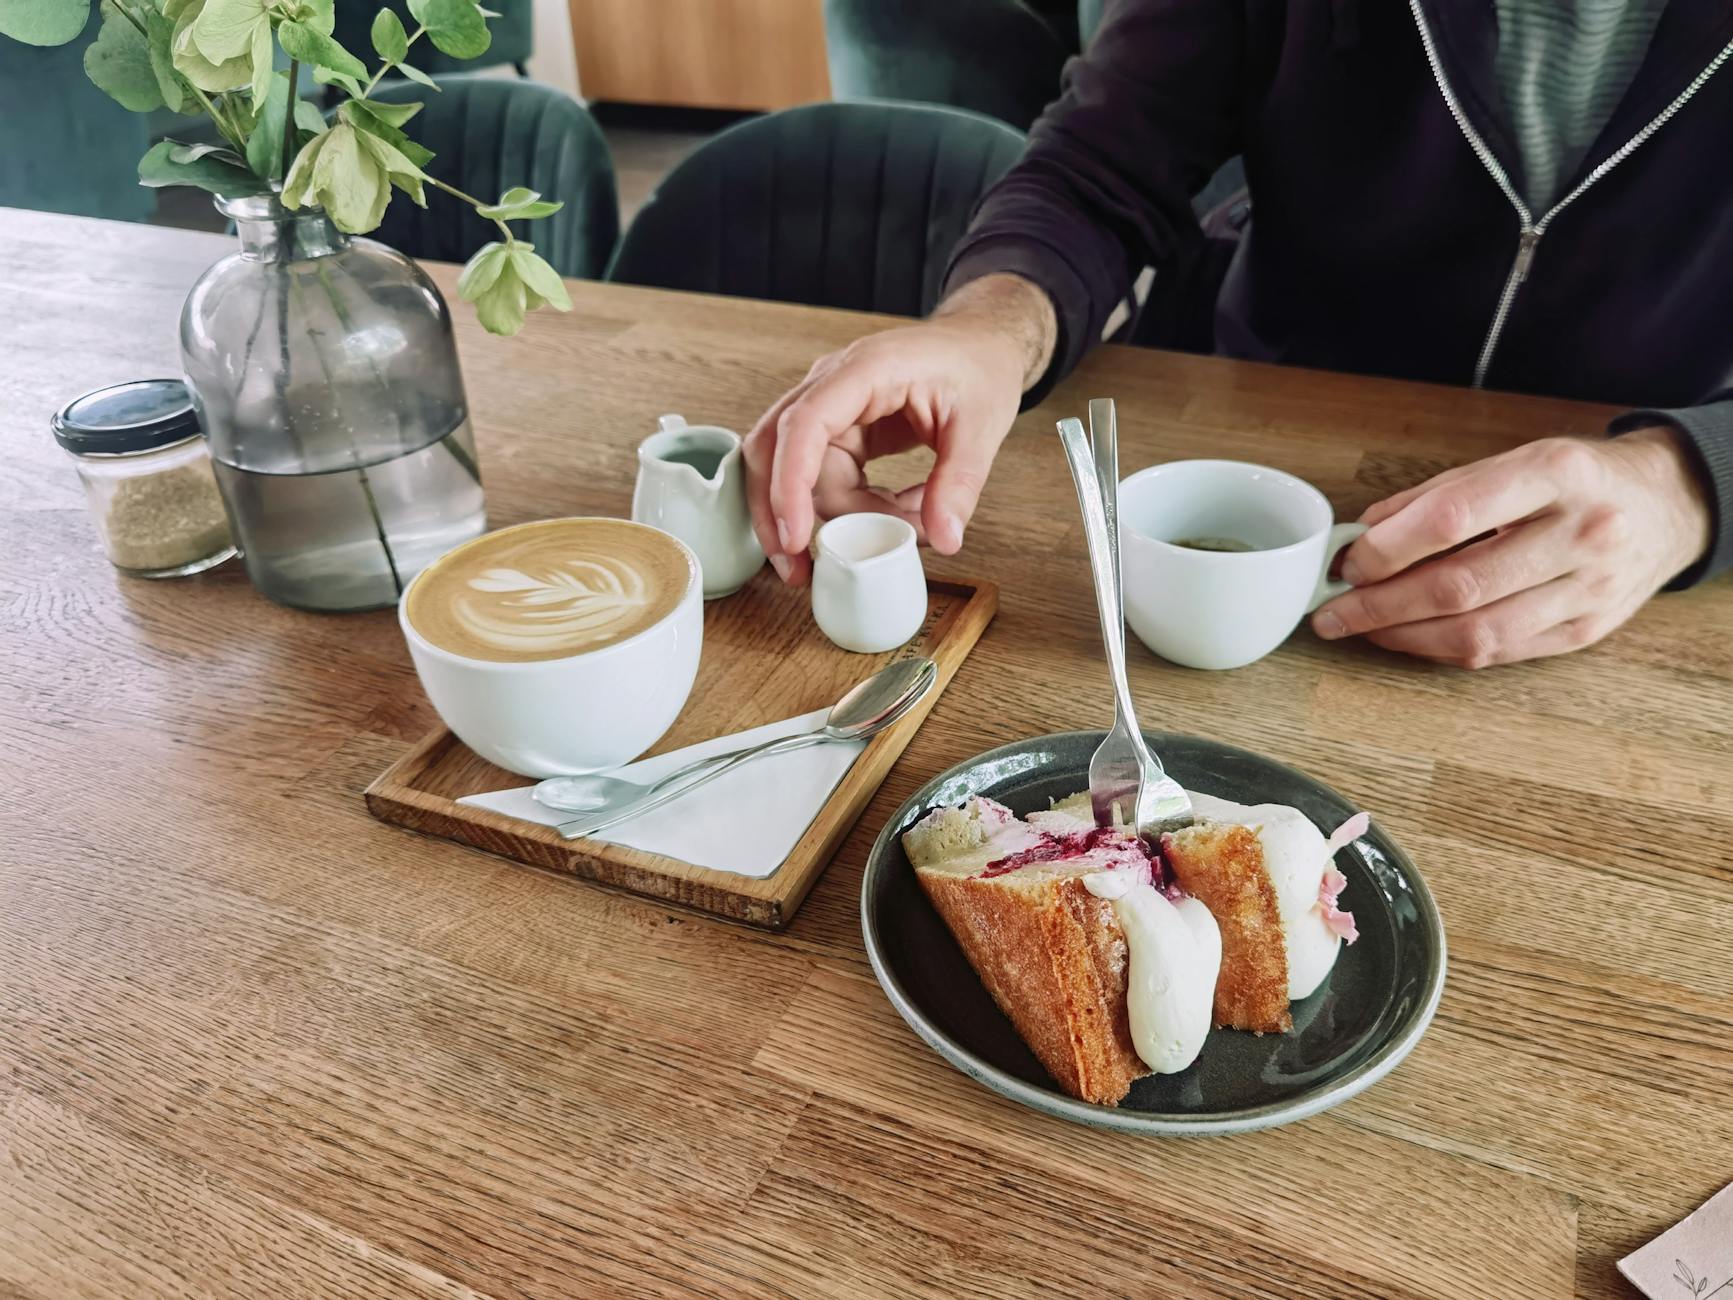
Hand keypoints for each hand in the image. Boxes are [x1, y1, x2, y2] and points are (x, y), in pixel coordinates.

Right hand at [743, 274, 1054, 583]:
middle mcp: (833, 385)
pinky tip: (894, 515)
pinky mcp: (839, 432)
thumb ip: (960, 483)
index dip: (790, 483)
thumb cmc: (978, 369)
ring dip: (837, 517)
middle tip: (799, 570)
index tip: (795, 536)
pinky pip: (826, 479)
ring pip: (801, 474)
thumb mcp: (982, 426)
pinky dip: (852, 509)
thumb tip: (943, 537)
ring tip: (899, 533)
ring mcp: (831, 408)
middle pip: (774, 450)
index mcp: (865, 371)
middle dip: (778, 514)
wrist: (980, 347)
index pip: (804, 425)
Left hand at [1311, 428, 1710, 667]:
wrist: (1667, 504)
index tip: (1348, 561)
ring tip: (1358, 628)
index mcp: (1556, 474)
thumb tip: (1363, 534)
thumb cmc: (1577, 480)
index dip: (1389, 548)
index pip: (1453, 517)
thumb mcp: (1514, 460)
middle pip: (1460, 585)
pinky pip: (1499, 652)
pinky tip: (1407, 637)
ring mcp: (1589, 589)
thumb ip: (1437, 494)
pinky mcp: (1587, 631)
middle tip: (1332, 611)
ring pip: (1477, 631)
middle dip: (1380, 605)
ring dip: (1403, 636)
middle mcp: (1581, 533)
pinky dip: (1441, 649)